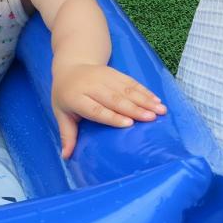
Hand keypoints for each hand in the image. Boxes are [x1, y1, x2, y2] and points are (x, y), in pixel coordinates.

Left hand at [51, 63, 166, 158]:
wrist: (70, 66)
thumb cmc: (66, 95)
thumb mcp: (61, 113)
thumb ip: (67, 134)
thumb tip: (65, 156)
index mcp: (75, 98)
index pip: (95, 109)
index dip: (112, 116)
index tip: (129, 123)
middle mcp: (91, 86)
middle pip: (114, 98)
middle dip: (134, 108)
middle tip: (151, 118)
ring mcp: (103, 77)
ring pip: (125, 89)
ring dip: (144, 100)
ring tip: (160, 110)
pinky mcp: (113, 72)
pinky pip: (131, 81)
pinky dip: (145, 91)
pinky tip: (156, 99)